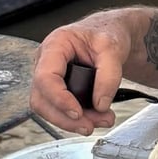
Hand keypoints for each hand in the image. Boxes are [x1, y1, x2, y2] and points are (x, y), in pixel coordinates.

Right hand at [30, 10, 131, 133]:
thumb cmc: (109, 32)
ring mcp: (51, 76)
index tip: (77, 112)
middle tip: (90, 126)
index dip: (58, 99)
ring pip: (50, 108)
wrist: (114, 33)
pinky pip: (60, 108)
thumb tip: (100, 104)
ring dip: (72, 121)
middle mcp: (47, 61)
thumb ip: (109, 75)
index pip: (45, 77)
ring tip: (101, 121)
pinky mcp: (59, 88)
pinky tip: (97, 117)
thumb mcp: (113, 48)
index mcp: (55, 45)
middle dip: (65, 117)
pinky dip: (78, 117)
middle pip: (42, 98)